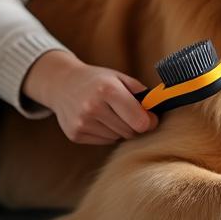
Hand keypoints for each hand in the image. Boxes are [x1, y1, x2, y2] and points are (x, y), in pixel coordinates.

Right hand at [22, 50, 158, 144]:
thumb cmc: (96, 80)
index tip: (151, 118)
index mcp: (108, 90)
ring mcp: (82, 123)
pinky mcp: (75, 134)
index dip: (150, 122)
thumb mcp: (119, 77)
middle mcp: (93, 107)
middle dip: (136, 125)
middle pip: (130, 132)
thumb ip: (141, 93)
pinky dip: (107, 133)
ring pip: (118, 138)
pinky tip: (99, 120)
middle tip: (131, 115)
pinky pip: (105, 141)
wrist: (61, 83)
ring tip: (111, 114)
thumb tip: (159, 110)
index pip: (140, 121)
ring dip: (121, 129)